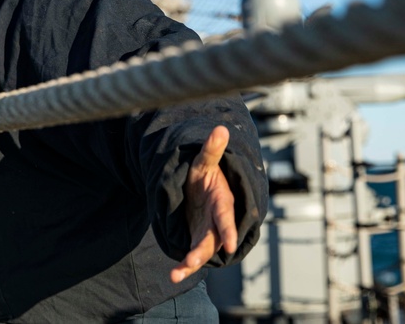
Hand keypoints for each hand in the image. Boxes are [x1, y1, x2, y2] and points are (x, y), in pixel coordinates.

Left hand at [170, 126, 236, 282]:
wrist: (202, 187)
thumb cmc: (204, 174)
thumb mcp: (203, 162)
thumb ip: (211, 150)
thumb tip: (221, 129)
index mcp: (222, 202)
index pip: (226, 216)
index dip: (229, 229)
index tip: (230, 244)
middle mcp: (217, 221)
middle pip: (214, 239)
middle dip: (204, 251)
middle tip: (192, 261)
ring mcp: (208, 232)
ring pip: (203, 251)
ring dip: (191, 263)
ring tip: (176, 274)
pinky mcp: (198, 240)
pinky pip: (193, 256)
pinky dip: (184, 266)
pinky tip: (173, 275)